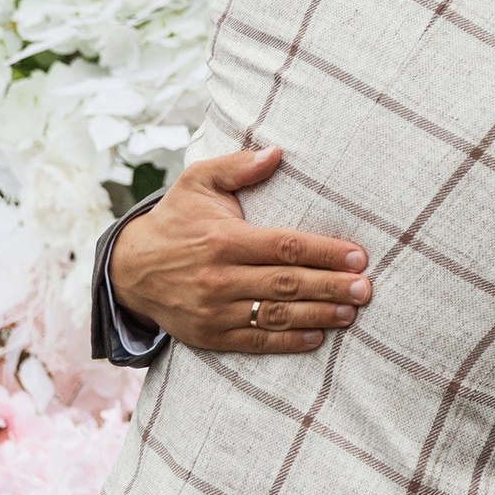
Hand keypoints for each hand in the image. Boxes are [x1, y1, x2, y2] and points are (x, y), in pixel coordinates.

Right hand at [111, 149, 370, 353]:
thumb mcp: (197, 183)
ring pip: (275, 315)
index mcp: (223, 240)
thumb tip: (277, 153)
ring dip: (318, 315)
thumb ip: (236, 167)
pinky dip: (288, 342)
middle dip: (331, 287)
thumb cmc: (175, 221)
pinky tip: (318, 336)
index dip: (325, 253)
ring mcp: (213, 310)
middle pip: (287, 283)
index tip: (359, 257)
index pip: (285, 247)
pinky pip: (255, 341)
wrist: (129, 270)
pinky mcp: (209, 335)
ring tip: (351, 312)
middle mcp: (219, 277)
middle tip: (365, 289)